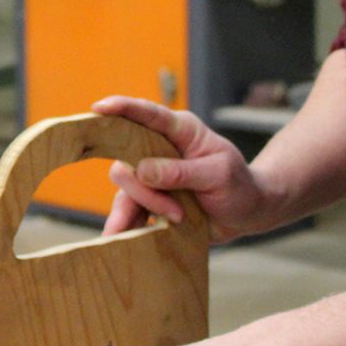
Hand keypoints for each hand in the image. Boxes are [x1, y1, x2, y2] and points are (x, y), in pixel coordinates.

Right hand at [92, 96, 278, 242]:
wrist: (246, 214)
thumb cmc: (238, 186)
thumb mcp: (218, 176)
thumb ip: (182, 172)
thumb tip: (142, 170)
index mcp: (181, 130)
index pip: (148, 114)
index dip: (123, 107)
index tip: (100, 108)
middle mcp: (160, 148)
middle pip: (128, 160)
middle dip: (144, 189)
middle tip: (176, 210)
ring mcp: (151, 174)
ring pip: (126, 189)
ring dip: (144, 208)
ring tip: (175, 221)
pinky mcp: (148, 198)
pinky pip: (126, 210)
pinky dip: (128, 225)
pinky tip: (126, 238)